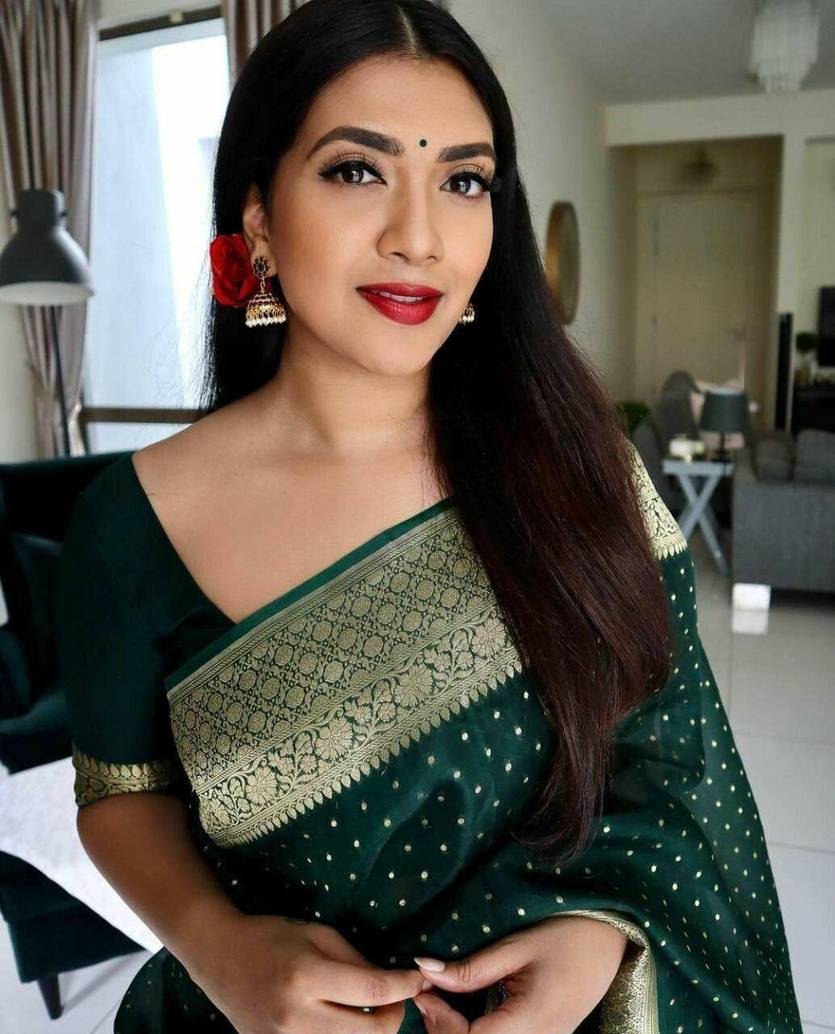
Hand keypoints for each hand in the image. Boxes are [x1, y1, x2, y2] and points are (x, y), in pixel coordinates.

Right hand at [186, 912, 431, 1033]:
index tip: (418, 979)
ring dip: (371, 1032)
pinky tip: (345, 1021)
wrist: (220, 959)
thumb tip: (393, 984)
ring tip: (370, 1011)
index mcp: (307, 976)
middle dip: (394, 1016)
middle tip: (395, 999)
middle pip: (370, 1033)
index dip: (403, 986)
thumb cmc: (272, 937)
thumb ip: (356, 960)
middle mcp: (297, 1017)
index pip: (372, 989)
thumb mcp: (318, 934)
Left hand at [411, 915, 627, 1032]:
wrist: (611, 940)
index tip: (424, 990)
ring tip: (441, 1000)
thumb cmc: (566, 935)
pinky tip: (461, 1011)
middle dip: (443, 1030)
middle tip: (428, 994)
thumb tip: (425, 970)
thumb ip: (471, 968)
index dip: (441, 1022)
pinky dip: (474, 1033)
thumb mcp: (516, 947)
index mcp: (532, 1022)